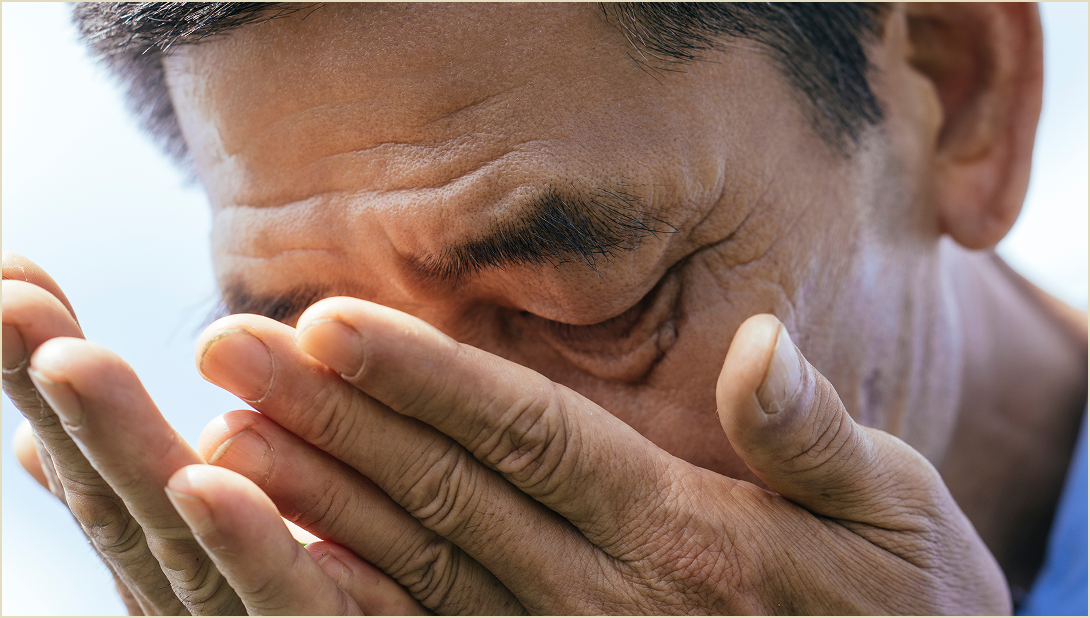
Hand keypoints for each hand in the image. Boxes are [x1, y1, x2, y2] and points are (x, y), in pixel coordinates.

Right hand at [3, 252, 423, 614]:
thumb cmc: (421, 603)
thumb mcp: (357, 531)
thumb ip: (284, 493)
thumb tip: (199, 434)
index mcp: (233, 578)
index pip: (150, 479)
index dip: (86, 397)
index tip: (20, 284)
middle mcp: (237, 613)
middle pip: (151, 511)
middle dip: (83, 410)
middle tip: (9, 300)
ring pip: (200, 555)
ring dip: (135, 455)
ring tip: (68, 362)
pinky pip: (307, 610)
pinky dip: (251, 547)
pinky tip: (203, 479)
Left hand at [194, 296, 1009, 613]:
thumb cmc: (901, 600)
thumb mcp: (894, 504)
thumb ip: (811, 432)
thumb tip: (759, 342)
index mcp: (682, 534)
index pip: (525, 434)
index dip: (422, 375)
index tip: (325, 318)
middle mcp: (606, 596)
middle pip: (444, 490)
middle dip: (330, 414)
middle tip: (227, 346)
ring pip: (416, 563)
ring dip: (314, 496)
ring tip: (219, 432)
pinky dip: (350, 590)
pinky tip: (282, 544)